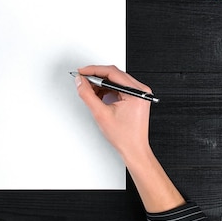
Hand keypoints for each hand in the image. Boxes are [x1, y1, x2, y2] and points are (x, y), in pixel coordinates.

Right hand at [74, 65, 184, 212]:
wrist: (134, 150)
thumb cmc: (125, 136)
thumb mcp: (101, 114)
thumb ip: (88, 95)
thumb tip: (80, 82)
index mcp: (136, 92)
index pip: (112, 72)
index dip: (93, 70)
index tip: (81, 72)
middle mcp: (141, 90)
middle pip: (114, 74)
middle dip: (96, 76)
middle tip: (82, 80)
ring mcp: (139, 93)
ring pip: (115, 80)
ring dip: (100, 83)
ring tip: (89, 90)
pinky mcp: (135, 97)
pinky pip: (118, 87)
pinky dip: (106, 89)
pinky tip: (97, 95)